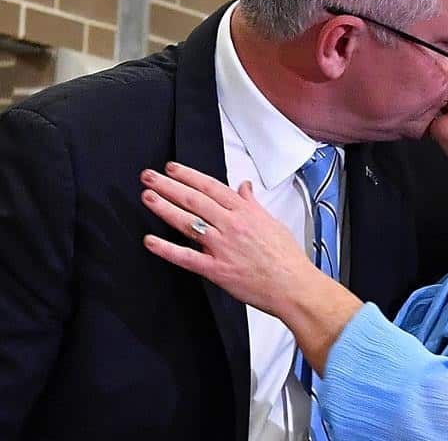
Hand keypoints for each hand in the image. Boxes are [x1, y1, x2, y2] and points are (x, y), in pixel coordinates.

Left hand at [140, 161, 314, 315]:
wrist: (293, 285)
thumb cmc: (286, 257)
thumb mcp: (272, 222)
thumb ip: (252, 204)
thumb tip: (244, 188)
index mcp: (245, 212)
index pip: (211, 187)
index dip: (189, 175)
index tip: (172, 168)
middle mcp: (231, 225)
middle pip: (194, 200)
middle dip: (169, 186)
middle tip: (149, 177)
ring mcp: (222, 247)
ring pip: (187, 222)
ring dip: (164, 208)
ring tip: (147, 197)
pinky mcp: (217, 270)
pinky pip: (187, 257)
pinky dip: (167, 249)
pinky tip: (150, 241)